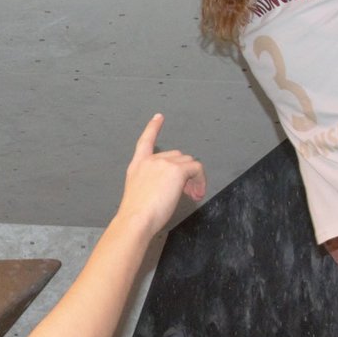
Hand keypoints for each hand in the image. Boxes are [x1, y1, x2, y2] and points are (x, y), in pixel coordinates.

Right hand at [118, 114, 206, 231]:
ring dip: (193, 178)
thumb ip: (153, 183)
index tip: (159, 117)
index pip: (145, 141)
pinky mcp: (176, 170)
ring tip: (193, 195)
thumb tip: (171, 186)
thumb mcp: (139, 193)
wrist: (136, 219)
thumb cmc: (137, 214)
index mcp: (137, 166)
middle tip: (188, 192)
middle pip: (176, 156)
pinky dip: (200, 180)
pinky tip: (197, 192)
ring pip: (188, 163)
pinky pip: (196, 169)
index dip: (153, 128)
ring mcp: (163, 163)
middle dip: (184, 172)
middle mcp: (150, 160)